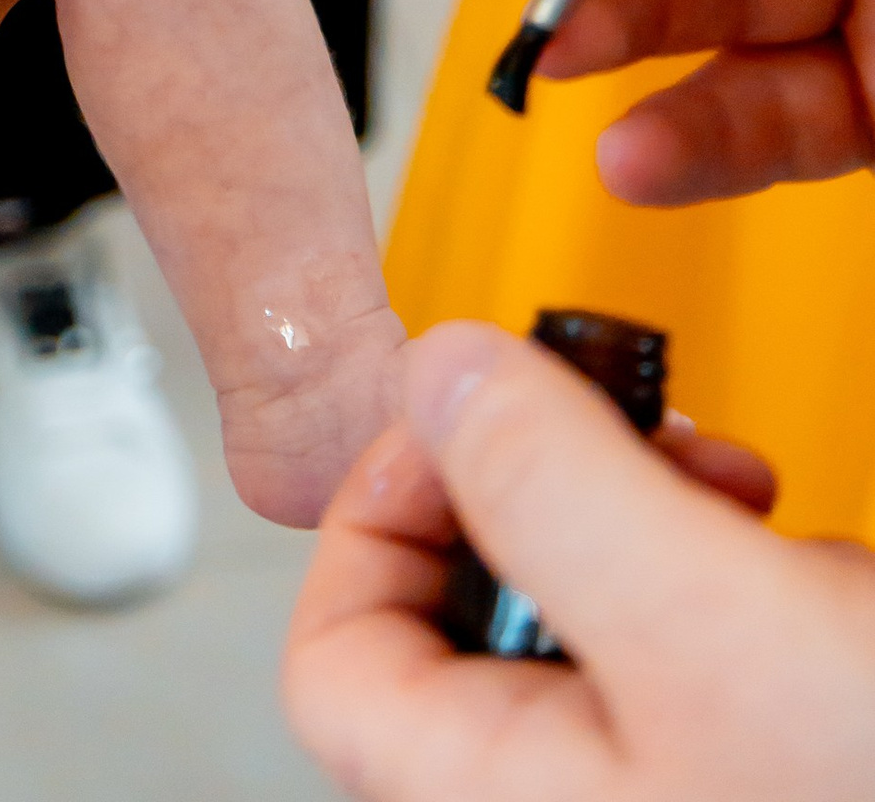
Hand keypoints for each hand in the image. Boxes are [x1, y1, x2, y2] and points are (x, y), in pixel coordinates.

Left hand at [282, 318, 865, 801]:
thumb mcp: (712, 615)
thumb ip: (551, 485)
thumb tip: (439, 375)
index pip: (340, 665)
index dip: (374, 514)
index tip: (458, 418)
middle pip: (463, 625)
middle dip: (535, 493)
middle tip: (611, 430)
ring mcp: (679, 788)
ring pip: (584, 622)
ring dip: (641, 515)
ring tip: (728, 486)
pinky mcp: (771, 759)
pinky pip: (691, 651)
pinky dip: (726, 571)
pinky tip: (796, 546)